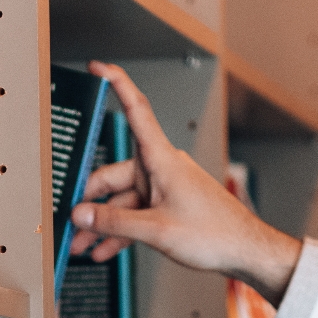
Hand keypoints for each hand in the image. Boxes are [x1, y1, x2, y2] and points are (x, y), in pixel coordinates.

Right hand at [68, 63, 305, 300]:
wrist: (245, 251)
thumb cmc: (215, 233)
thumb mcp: (156, 230)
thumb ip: (114, 222)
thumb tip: (81, 215)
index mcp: (162, 159)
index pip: (136, 109)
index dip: (116, 84)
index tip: (98, 66)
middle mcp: (161, 167)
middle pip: (113, 173)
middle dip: (90, 202)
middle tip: (72, 224)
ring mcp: (165, 187)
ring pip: (122, 200)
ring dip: (103, 223)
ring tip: (83, 245)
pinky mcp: (168, 206)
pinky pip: (136, 214)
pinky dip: (121, 231)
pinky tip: (105, 249)